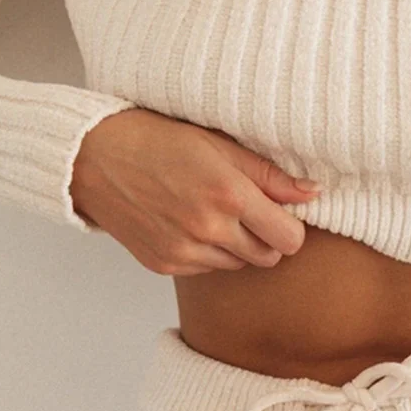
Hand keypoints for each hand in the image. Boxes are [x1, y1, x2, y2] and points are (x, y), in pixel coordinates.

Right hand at [71, 108, 323, 275]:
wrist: (97, 158)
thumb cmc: (162, 141)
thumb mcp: (222, 145)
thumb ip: (270, 175)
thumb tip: (313, 193)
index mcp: (229, 195)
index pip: (290, 239)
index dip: (292, 226)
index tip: (281, 211)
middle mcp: (209, 229)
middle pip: (269, 257)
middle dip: (268, 237)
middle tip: (248, 209)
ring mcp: (185, 252)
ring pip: (239, 265)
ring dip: (238, 245)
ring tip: (215, 211)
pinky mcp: (165, 265)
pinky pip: (208, 268)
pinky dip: (209, 252)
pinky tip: (191, 222)